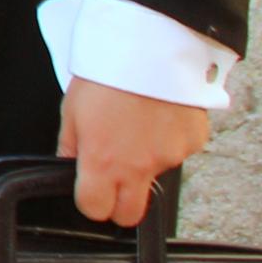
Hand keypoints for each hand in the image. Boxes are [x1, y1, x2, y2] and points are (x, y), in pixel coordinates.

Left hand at [59, 79, 212, 225]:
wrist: (150, 48)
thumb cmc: (108, 74)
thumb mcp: (71, 110)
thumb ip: (70, 147)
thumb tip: (68, 166)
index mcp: (102, 161)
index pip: (95, 209)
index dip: (89, 202)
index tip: (89, 191)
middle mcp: (138, 167)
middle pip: (130, 215)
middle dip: (119, 204)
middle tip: (114, 179)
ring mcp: (170, 157)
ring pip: (156, 177)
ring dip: (145, 163)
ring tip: (136, 126)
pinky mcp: (193, 143)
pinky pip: (178, 152)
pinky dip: (168, 141)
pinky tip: (157, 117)